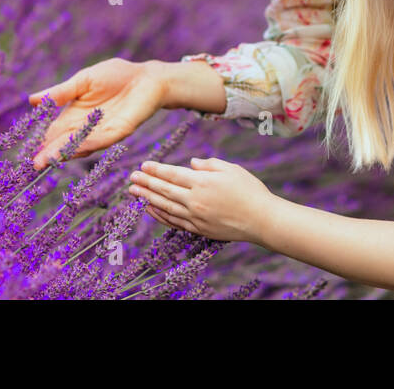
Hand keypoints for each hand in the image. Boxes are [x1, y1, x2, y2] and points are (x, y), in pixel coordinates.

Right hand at [28, 57, 163, 169]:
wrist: (147, 77)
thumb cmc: (116, 75)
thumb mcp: (83, 80)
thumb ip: (61, 92)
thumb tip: (31, 100)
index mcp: (75, 113)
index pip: (56, 131)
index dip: (44, 142)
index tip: (30, 154)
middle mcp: (87, 127)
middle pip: (65, 142)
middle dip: (51, 153)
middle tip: (35, 164)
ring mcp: (103, 131)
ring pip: (81, 145)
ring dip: (65, 152)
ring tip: (49, 159)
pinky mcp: (119, 131)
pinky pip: (101, 140)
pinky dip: (87, 144)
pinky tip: (75, 148)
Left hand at [126, 157, 275, 244]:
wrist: (262, 220)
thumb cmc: (250, 190)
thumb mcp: (231, 169)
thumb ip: (208, 165)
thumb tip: (190, 164)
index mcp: (203, 182)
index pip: (172, 174)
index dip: (156, 170)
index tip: (143, 166)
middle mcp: (195, 200)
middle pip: (164, 190)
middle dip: (146, 183)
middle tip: (131, 178)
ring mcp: (195, 217)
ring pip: (165, 207)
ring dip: (147, 199)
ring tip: (134, 193)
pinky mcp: (199, 229)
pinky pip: (173, 222)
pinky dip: (159, 215)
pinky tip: (150, 209)